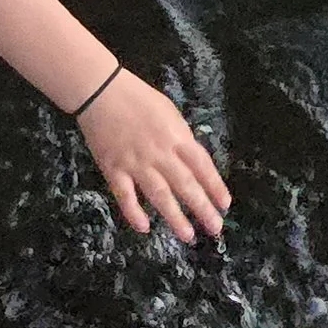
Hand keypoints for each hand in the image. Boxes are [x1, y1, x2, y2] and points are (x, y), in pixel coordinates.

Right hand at [79, 70, 229, 242]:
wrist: (101, 91)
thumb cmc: (138, 99)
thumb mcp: (170, 113)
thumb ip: (181, 138)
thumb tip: (192, 162)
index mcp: (177, 137)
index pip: (202, 166)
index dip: (215, 186)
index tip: (225, 205)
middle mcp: (160, 153)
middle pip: (185, 185)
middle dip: (202, 208)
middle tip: (215, 229)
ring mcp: (136, 163)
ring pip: (159, 195)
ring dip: (175, 217)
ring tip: (188, 236)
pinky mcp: (113, 169)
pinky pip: (125, 195)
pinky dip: (133, 212)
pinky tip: (144, 228)